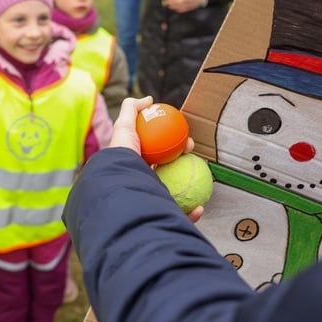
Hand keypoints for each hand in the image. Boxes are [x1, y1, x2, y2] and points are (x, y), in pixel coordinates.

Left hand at [110, 96, 201, 221]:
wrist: (118, 191)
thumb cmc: (120, 159)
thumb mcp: (124, 128)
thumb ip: (133, 110)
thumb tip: (150, 100)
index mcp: (135, 167)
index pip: (159, 156)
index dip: (174, 147)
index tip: (187, 142)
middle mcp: (141, 185)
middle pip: (170, 173)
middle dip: (186, 165)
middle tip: (194, 155)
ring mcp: (149, 203)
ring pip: (176, 195)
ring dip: (192, 189)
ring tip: (202, 181)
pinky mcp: (156, 220)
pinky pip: (177, 218)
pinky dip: (191, 214)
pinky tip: (200, 208)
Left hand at [165, 0, 206, 13]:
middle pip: (177, 1)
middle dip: (171, 2)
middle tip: (167, 3)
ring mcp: (189, 3)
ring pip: (179, 6)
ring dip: (174, 6)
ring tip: (170, 6)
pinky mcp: (190, 7)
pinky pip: (184, 9)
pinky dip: (179, 10)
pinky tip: (176, 9)